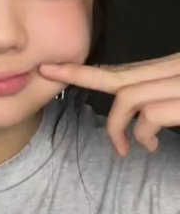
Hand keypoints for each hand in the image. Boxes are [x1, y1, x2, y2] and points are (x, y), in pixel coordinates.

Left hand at [39, 53, 179, 156]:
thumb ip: (162, 96)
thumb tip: (142, 111)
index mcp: (175, 67)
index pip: (125, 70)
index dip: (88, 71)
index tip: (55, 67)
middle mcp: (177, 68)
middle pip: (118, 75)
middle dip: (77, 74)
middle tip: (46, 71)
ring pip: (128, 96)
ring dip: (116, 125)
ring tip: (124, 146)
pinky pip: (150, 116)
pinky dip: (142, 134)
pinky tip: (150, 147)